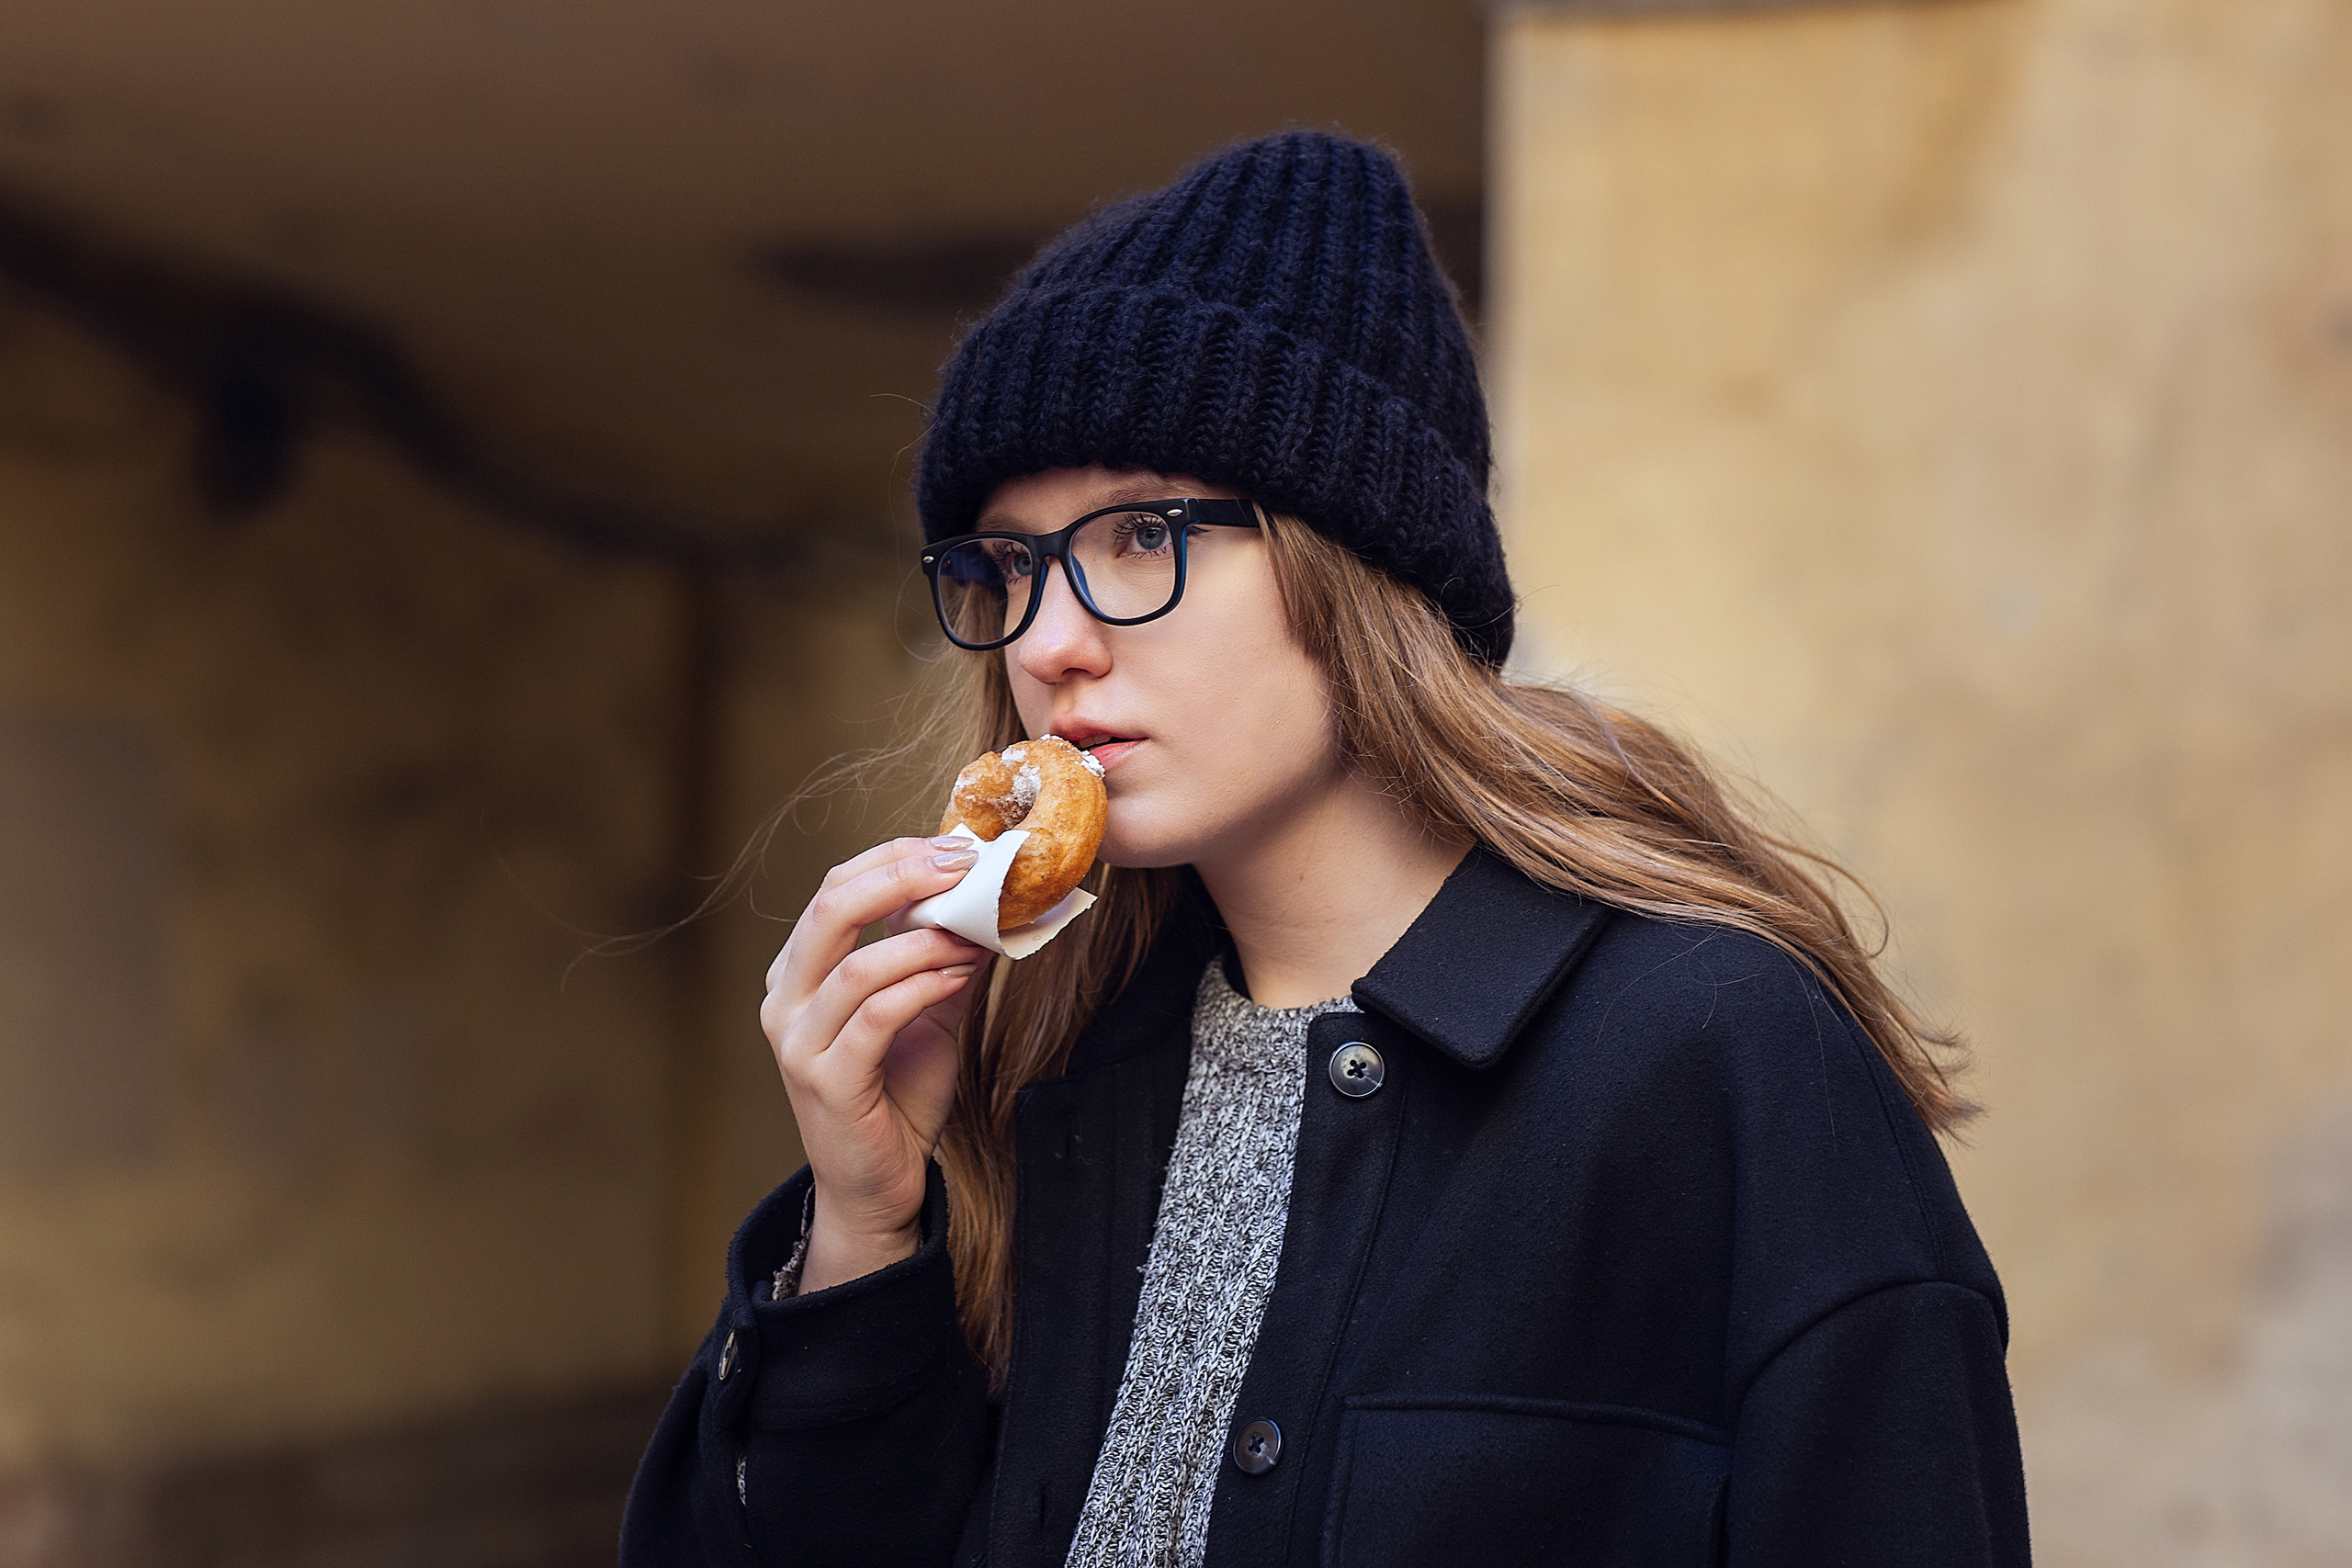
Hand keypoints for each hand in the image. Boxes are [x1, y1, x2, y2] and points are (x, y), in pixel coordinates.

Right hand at [761, 836, 990, 1291]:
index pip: (835, 887)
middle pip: (830, 908)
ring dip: (926, 940)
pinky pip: (874, 1017)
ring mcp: (798, 1042)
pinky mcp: (825, 1081)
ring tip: (975, 932)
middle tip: (963, 865)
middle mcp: (785, 999)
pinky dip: (922, 986)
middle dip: (902, 876)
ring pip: (855, 964)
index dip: (894, 857)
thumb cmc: (897, 1095)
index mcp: (800, 972)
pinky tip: (959, 974)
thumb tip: (990, 899)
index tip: (957, 846)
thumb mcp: (929, 1010)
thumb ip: (944, 955)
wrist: (879, 1184)